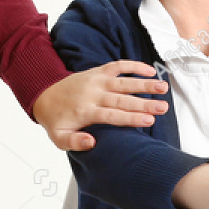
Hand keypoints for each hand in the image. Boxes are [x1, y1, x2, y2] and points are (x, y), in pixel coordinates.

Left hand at [32, 60, 167, 151]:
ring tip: (163, 87)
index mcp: (85, 111)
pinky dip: (134, 65)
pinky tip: (151, 70)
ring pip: (123, 81)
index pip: (112, 115)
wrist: (44, 95)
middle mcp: (92, 94)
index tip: (149, 120)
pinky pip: (118, 65)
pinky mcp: (98, 71)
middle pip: (122, 98)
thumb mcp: (59, 138)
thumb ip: (74, 142)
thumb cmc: (56, 120)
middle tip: (163, 107)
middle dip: (144, 103)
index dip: (131, 118)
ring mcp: (96, 80)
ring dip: (144, 84)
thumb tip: (92, 143)